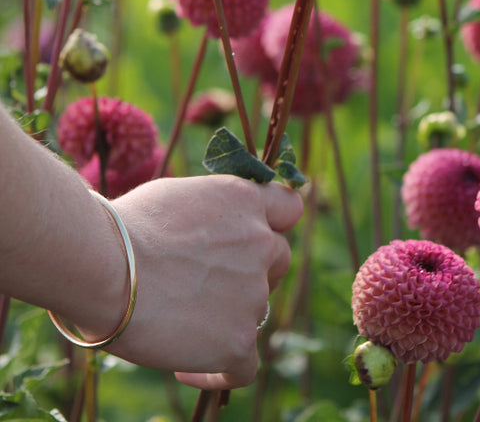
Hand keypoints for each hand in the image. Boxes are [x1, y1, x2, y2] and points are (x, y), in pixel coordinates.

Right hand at [103, 175, 302, 387]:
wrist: (106, 265)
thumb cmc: (125, 227)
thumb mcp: (178, 195)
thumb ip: (209, 209)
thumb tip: (207, 229)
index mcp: (244, 201)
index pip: (288, 207)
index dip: (274, 222)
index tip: (255, 234)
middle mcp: (260, 242)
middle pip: (278, 260)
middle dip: (255, 270)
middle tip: (213, 283)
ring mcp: (254, 293)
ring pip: (257, 311)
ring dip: (229, 315)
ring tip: (181, 323)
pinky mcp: (239, 340)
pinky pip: (243, 367)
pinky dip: (218, 370)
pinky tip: (187, 367)